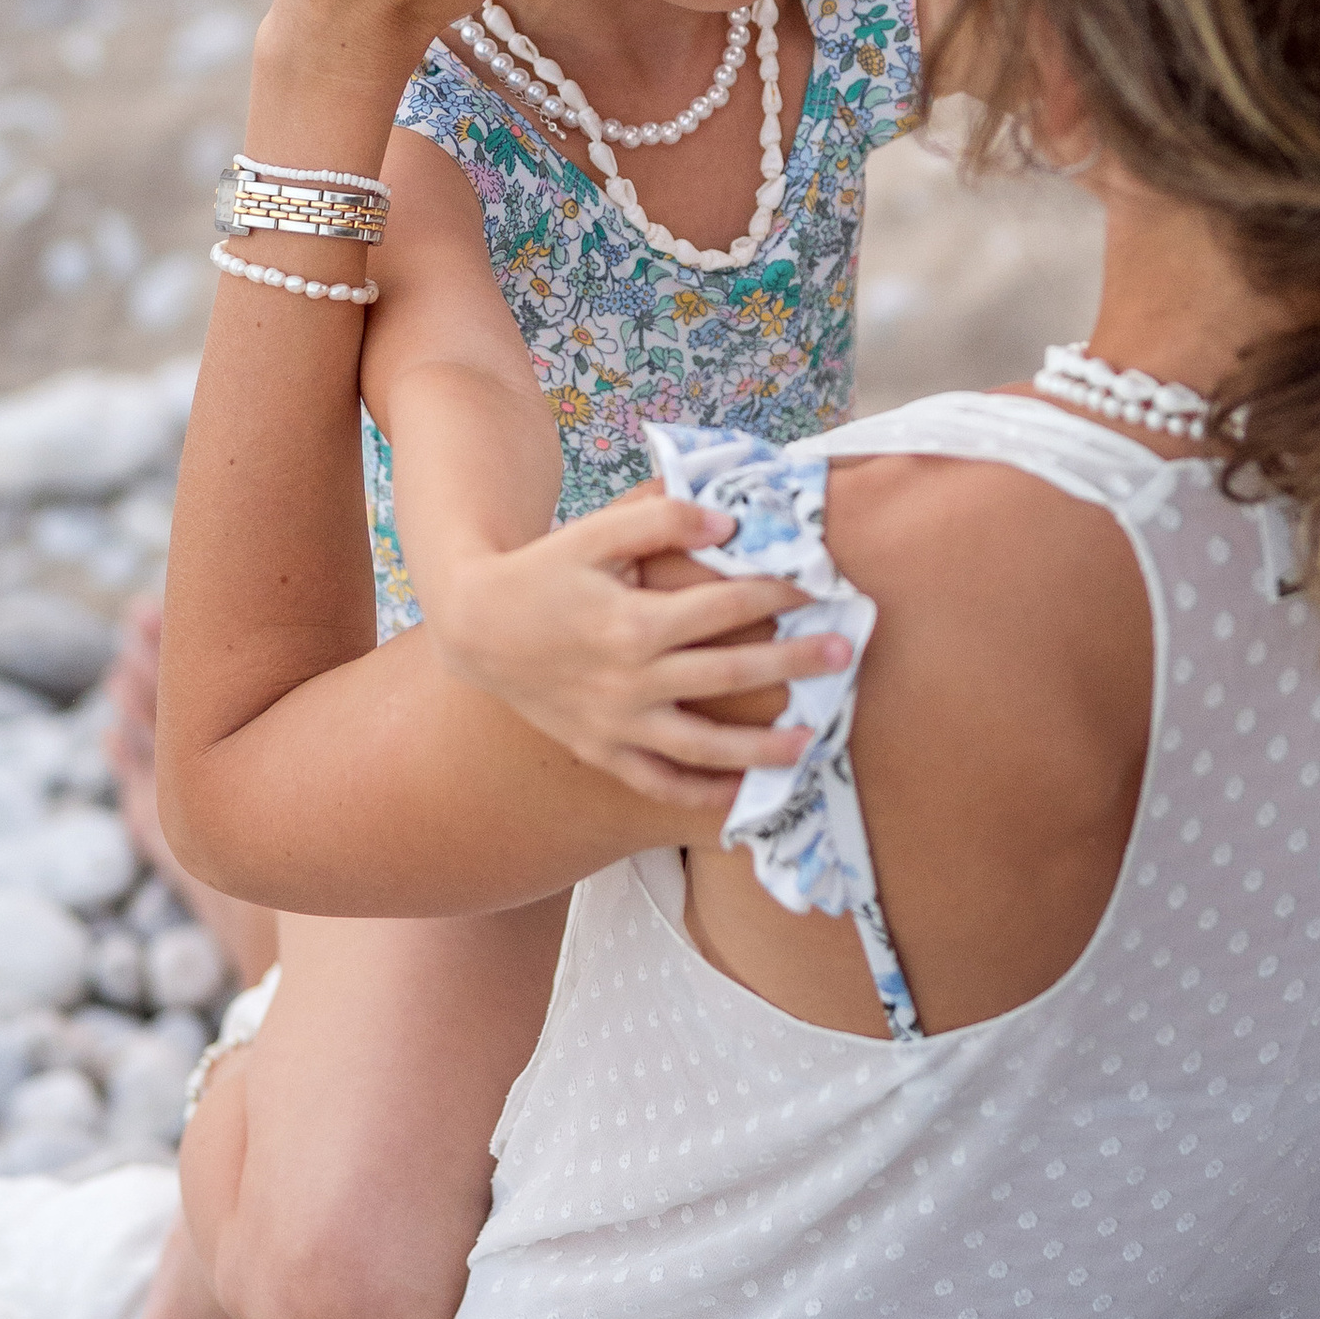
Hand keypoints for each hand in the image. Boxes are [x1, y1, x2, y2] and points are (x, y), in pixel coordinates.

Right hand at [432, 489, 855, 806]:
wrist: (476, 626)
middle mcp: (630, 681)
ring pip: (702, 747)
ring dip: (761, 748)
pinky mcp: (601, 751)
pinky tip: (742, 797)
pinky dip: (700, 796)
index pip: (724, 608)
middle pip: (728, 675)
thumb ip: (662, 521)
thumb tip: (730, 523)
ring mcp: (616, 724)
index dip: (776, 594)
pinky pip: (658, 783)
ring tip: (811, 741)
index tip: (818, 585)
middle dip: (792, 663)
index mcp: (633, 623)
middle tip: (843, 652)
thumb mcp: (595, 534)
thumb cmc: (543, 571)